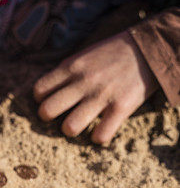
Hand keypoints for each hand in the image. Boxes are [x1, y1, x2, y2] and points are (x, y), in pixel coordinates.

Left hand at [34, 32, 157, 143]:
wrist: (148, 49)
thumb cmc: (111, 54)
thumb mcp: (84, 55)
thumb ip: (66, 73)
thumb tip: (46, 92)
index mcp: (72, 67)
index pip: (39, 90)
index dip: (41, 100)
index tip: (49, 101)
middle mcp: (83, 82)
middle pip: (48, 111)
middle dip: (48, 118)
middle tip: (58, 117)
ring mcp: (101, 96)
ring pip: (70, 127)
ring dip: (70, 130)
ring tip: (76, 125)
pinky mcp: (120, 108)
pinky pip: (100, 136)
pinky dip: (98, 137)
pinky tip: (100, 130)